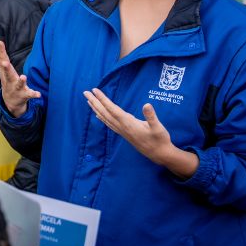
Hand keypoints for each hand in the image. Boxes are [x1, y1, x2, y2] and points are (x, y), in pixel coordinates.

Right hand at [0, 38, 40, 117]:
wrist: (10, 102)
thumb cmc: (7, 79)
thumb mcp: (3, 67)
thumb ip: (0, 53)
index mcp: (5, 71)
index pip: (1, 59)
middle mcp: (9, 79)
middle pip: (7, 73)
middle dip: (5, 67)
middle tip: (4, 62)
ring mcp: (16, 88)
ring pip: (19, 84)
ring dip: (21, 81)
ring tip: (23, 76)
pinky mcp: (24, 95)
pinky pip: (29, 94)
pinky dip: (33, 94)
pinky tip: (38, 94)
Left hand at [84, 88, 198, 178]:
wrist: (159, 154)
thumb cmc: (160, 139)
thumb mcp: (158, 127)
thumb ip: (151, 117)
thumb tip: (146, 105)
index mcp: (128, 123)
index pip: (112, 109)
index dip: (103, 100)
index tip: (95, 91)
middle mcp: (122, 127)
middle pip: (105, 112)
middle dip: (95, 102)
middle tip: (85, 92)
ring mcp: (122, 131)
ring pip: (105, 118)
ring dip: (96, 108)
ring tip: (88, 101)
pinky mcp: (124, 133)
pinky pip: (109, 124)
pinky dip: (102, 117)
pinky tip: (97, 114)